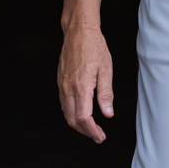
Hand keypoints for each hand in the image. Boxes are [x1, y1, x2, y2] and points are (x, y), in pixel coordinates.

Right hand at [58, 24, 114, 142]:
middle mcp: (68, 87)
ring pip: (66, 112)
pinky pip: (64, 103)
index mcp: (81, 86)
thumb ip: (106, 94)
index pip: (84, 118)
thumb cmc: (94, 46)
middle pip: (72, 119)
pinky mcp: (60, 81)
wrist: (78, 31)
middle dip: (85, 131)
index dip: (92, 131)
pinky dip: (72, 113)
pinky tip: (82, 112)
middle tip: (98, 135)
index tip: (100, 136)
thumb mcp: (106, 70)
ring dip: (78, 124)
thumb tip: (108, 114)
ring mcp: (62, 84)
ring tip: (91, 127)